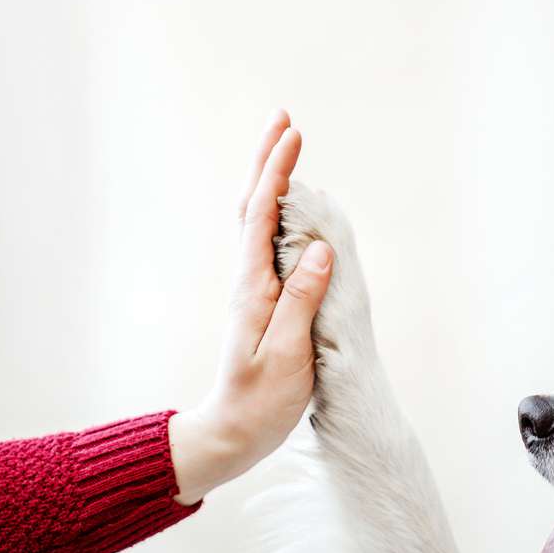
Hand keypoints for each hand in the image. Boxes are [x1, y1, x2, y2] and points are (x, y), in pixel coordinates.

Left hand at [168, 110, 333, 504]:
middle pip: (252, 207)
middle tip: (283, 120)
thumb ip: (302, 299)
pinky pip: (267, 245)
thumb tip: (319, 248)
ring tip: (286, 149)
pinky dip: (276, 213)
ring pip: (257, 222)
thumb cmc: (261, 400)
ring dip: (270, 182)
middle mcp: (249, 281)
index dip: (277, 172)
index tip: (293, 135)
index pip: (261, 216)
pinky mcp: (263, 303)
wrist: (234, 432)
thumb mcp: (287, 354)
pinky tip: (288, 208)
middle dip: (268, 162)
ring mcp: (255, 290)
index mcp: (254, 287)